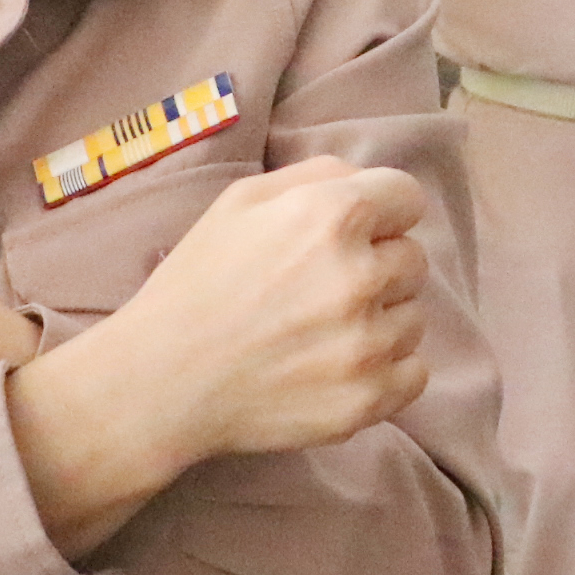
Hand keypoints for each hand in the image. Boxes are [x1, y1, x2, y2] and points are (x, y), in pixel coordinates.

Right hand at [71, 157, 431, 465]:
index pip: (408, 199)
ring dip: (381, 320)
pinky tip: (337, 367)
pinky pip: (415, 373)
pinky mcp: (367, 399)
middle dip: (377, 267)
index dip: (382, 213)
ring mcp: (367, 344)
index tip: (356, 234)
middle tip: (324, 289)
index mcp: (332, 217)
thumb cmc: (197, 283)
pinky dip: (386, 371)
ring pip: (414, 318)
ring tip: (322, 332)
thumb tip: (366, 184)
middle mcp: (359, 276)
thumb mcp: (241, 201)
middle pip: (413, 259)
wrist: (160, 381)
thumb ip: (317, 175)